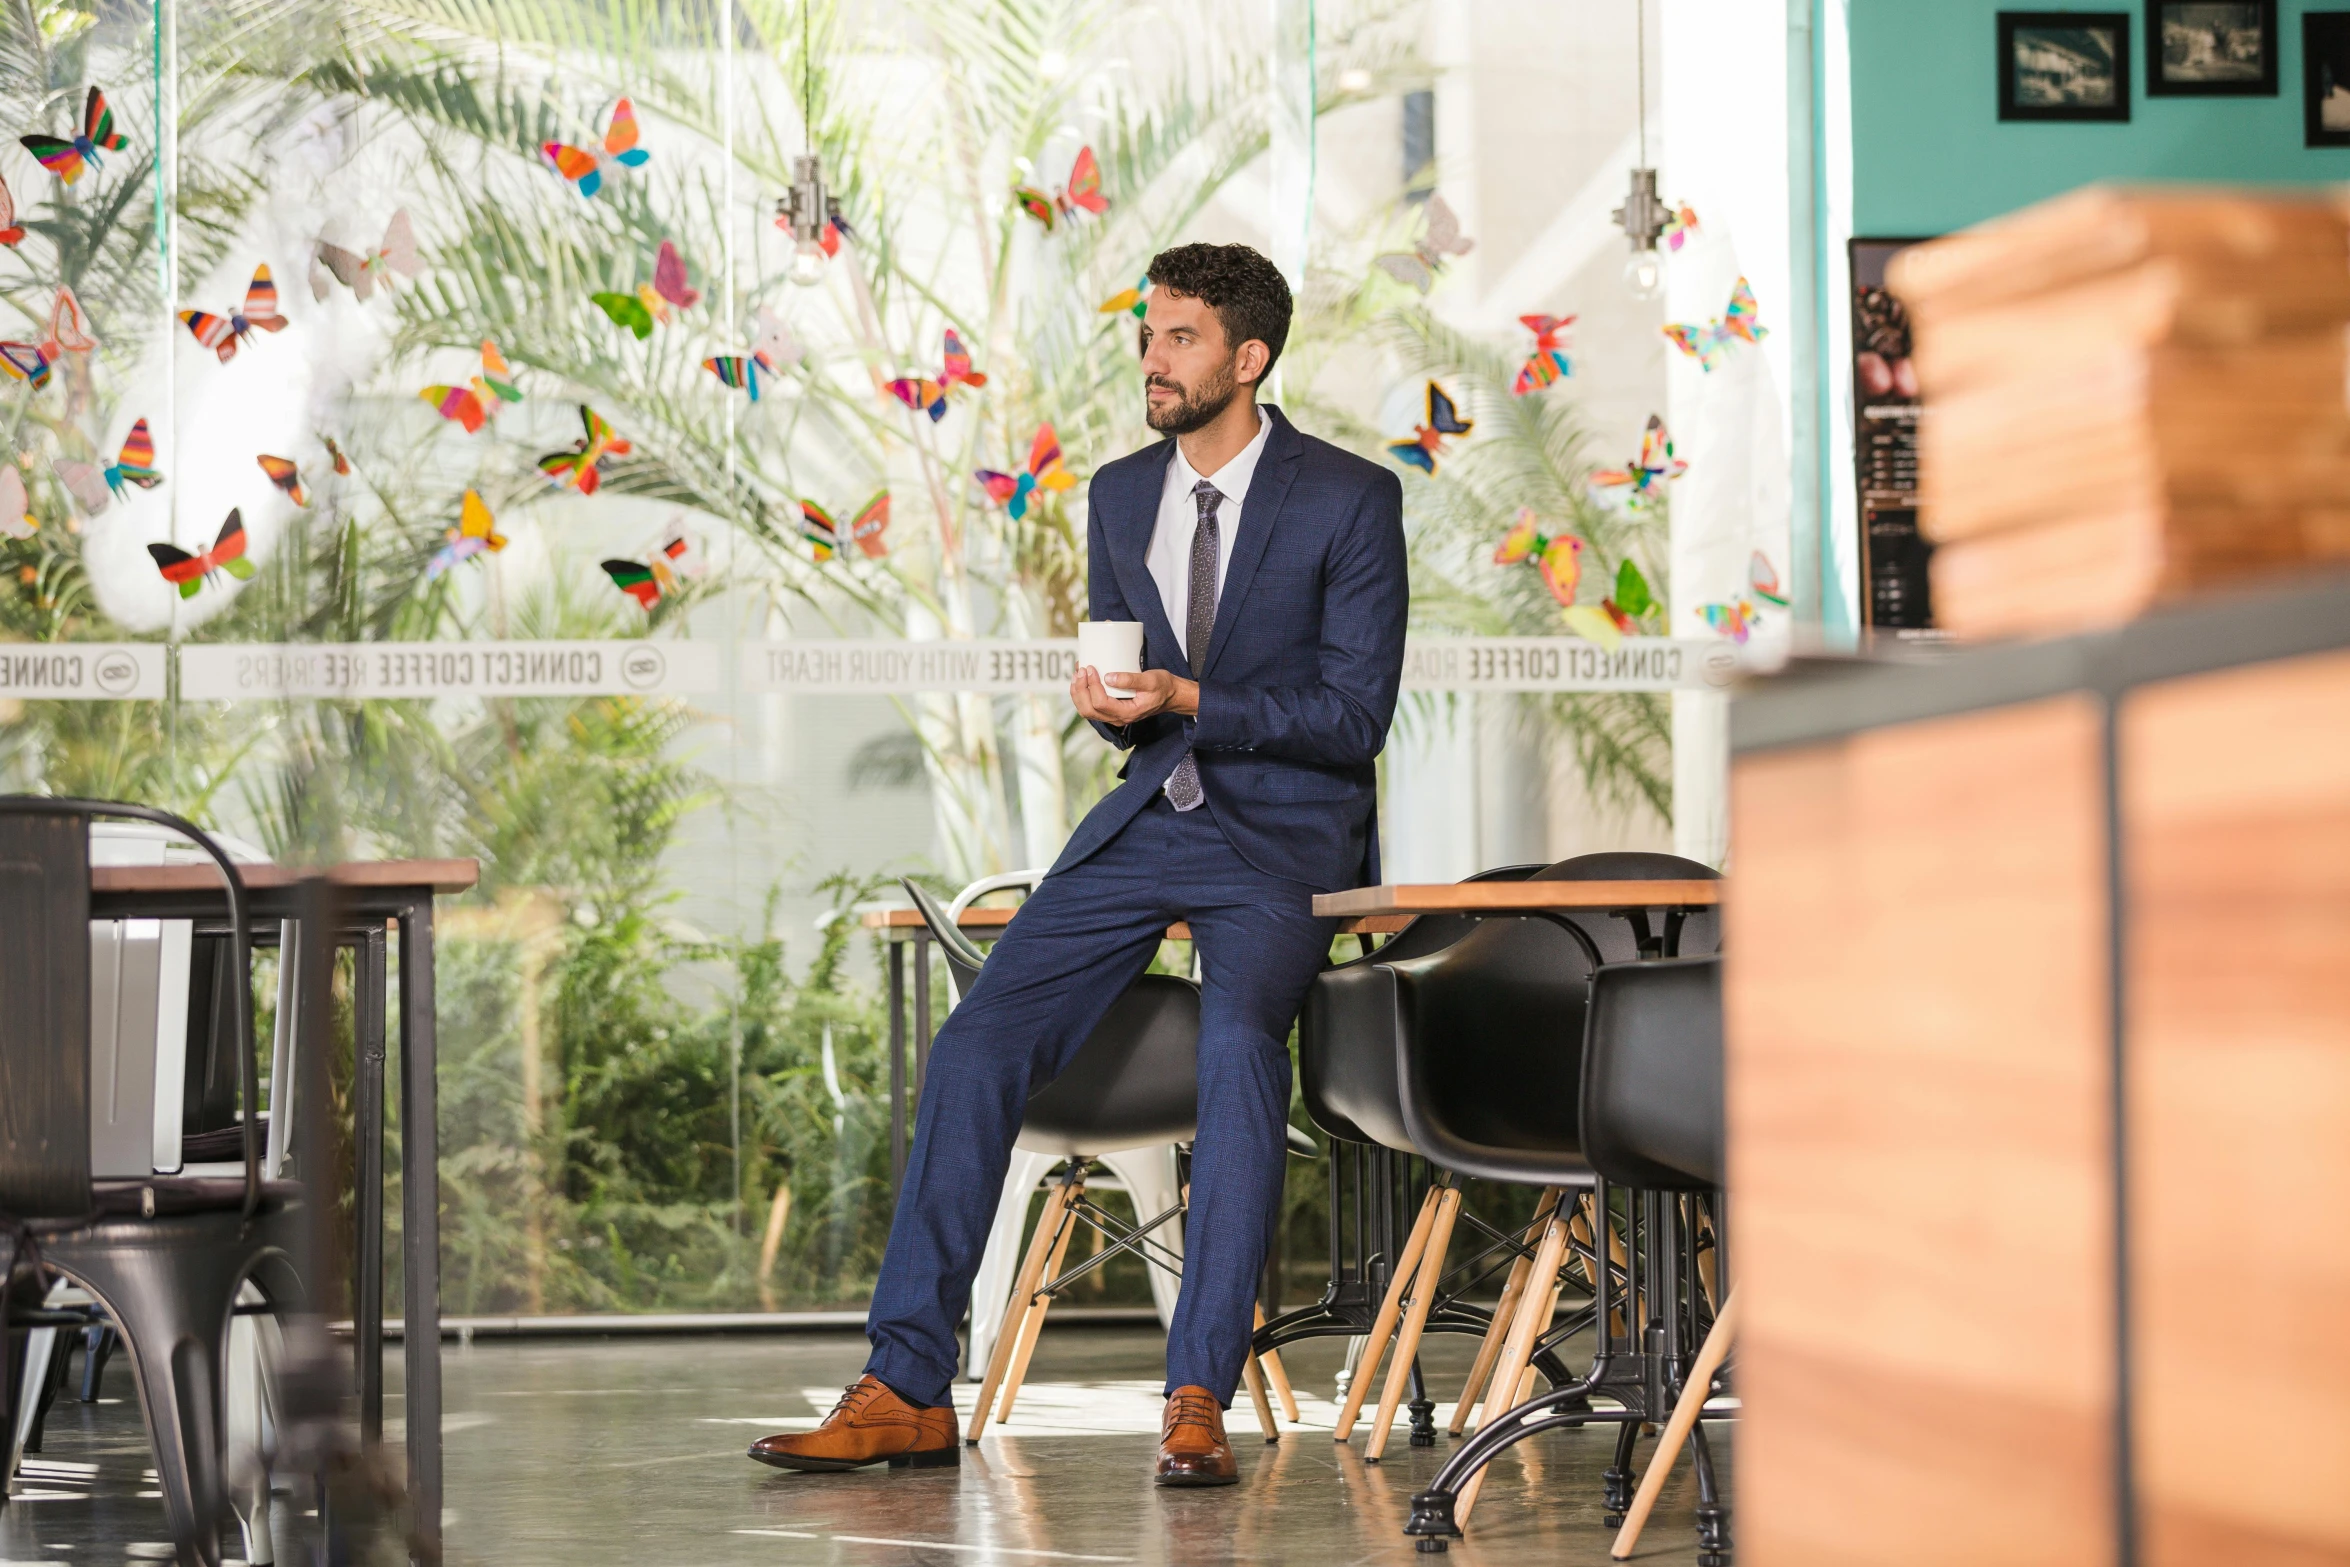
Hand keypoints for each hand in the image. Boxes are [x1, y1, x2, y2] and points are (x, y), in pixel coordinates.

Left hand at [1071, 665, 1196, 722]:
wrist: (1170, 695)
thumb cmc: (1163, 687)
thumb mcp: (1151, 680)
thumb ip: (1130, 680)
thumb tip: (1108, 678)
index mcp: (1127, 713)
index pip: (1101, 703)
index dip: (1092, 686)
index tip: (1091, 668)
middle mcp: (1118, 718)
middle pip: (1089, 710)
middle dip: (1080, 690)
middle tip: (1081, 670)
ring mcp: (1113, 716)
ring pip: (1087, 711)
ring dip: (1078, 693)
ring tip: (1077, 674)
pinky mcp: (1111, 710)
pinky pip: (1091, 707)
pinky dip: (1082, 695)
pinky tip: (1082, 680)